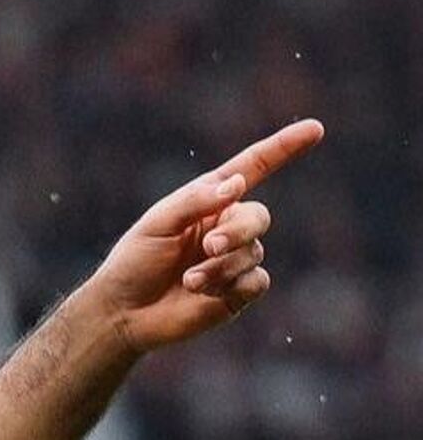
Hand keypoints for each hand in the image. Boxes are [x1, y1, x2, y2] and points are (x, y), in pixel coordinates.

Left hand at [79, 119, 324, 355]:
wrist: (125, 311)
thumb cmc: (135, 261)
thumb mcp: (157, 224)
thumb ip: (195, 201)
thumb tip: (238, 184)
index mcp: (208, 200)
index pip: (253, 168)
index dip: (284, 148)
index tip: (315, 129)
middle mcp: (227, 226)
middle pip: (258, 216)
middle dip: (238, 231)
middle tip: (209, 247)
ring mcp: (235, 259)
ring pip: (255, 252)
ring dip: (222, 266)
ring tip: (190, 280)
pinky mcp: (239, 290)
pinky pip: (259, 281)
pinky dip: (235, 284)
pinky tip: (204, 293)